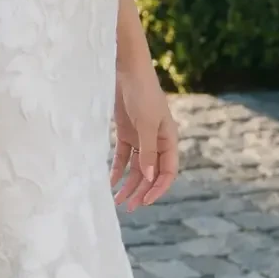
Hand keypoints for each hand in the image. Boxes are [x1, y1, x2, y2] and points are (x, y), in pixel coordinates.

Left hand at [111, 67, 178, 209]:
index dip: (158, 189)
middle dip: (140, 190)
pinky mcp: (126, 133)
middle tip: (127, 207)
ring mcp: (141, 138)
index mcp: (169, 140)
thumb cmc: (143, 93)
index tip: (144, 202)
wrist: (126, 70)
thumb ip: (148, 152)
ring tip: (117, 200)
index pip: (168, 172)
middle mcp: (157, 142)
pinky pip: (123, 157)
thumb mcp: (147, 124)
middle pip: (150, 173)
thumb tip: (150, 177)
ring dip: (128, 184)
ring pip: (136, 168)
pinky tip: (109, 183)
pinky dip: (117, 170)